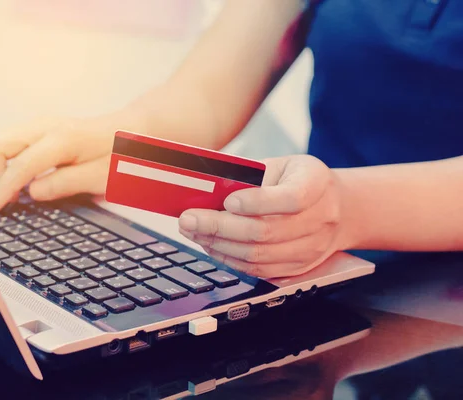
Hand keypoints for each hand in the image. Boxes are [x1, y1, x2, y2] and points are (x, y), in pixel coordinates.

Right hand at [0, 117, 113, 213]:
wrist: (130, 131)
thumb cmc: (120, 155)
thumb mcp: (102, 177)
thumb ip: (66, 184)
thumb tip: (32, 192)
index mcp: (62, 140)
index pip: (20, 165)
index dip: (1, 190)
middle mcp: (43, 127)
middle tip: (7, 199)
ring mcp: (36, 126)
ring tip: (9, 190)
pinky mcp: (34, 131)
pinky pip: (1, 143)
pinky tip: (14, 179)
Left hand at [178, 155, 350, 277]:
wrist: (339, 209)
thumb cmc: (299, 181)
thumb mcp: (282, 165)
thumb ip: (251, 174)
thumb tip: (205, 184)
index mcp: (316, 185)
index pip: (291, 198)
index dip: (257, 202)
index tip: (228, 201)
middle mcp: (319, 220)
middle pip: (266, 231)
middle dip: (219, 227)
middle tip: (188, 219)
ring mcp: (310, 249)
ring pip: (258, 255)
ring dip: (217, 244)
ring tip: (192, 231)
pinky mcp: (297, 268)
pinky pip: (258, 270)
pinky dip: (229, 258)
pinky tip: (209, 245)